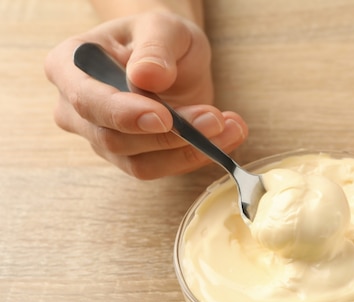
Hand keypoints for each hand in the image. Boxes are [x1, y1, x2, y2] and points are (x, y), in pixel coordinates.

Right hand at [45, 11, 247, 178]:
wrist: (170, 57)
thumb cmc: (158, 37)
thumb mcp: (162, 27)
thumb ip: (155, 49)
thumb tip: (146, 76)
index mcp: (69, 66)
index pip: (89, 100)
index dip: (125, 114)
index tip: (165, 117)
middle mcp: (76, 109)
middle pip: (115, 138)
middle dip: (171, 134)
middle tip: (216, 118)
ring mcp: (101, 138)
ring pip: (140, 163)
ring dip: (189, 151)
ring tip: (231, 128)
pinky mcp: (131, 157)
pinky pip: (161, 168)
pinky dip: (195, 157)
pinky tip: (226, 138)